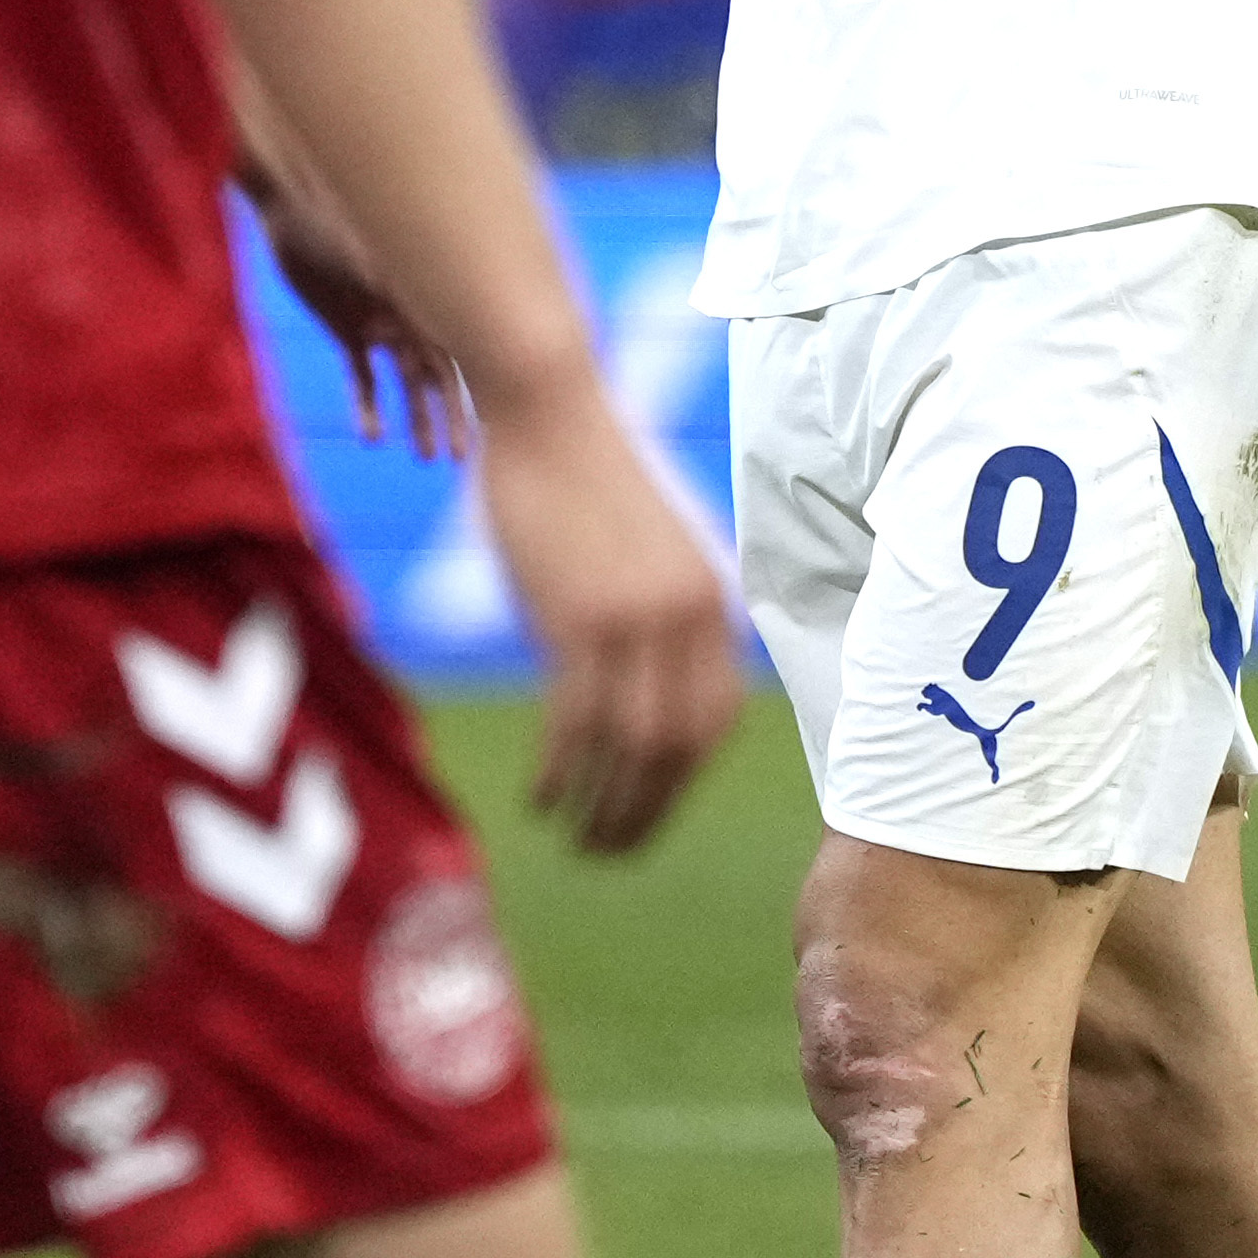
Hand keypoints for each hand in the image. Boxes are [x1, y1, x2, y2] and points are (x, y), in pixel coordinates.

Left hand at [246, 166, 474, 464]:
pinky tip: (371, 438)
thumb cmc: (332, 219)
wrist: (291, 207)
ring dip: (414, 417)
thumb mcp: (364, 246)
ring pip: (404, 382)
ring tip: (422, 458)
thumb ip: (387, 278)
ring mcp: (381, 324)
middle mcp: (409, 313)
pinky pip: (362, 376)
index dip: (474, 386)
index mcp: (423, 296)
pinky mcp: (347, 331)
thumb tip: (400, 314)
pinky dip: (367, 405)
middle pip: (437, 375)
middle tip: (457, 457)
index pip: (460, 348)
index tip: (486, 421)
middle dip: (449, 415)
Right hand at [469, 374, 739, 857]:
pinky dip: (561, 772)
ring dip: (606, 807)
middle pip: (681, 749)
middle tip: (611, 852)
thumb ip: (646, 620)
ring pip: (632, 747)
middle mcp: (688, 618)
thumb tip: (623, 695)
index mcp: (710, 603)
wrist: (549, 405)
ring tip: (577, 841)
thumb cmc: (580, 473)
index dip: (684, 779)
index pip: (716, 720)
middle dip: (648, 812)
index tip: (649, 811)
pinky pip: (576, 722)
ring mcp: (639, 619)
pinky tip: (540, 799)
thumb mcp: (637, 552)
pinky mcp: (581, 617)